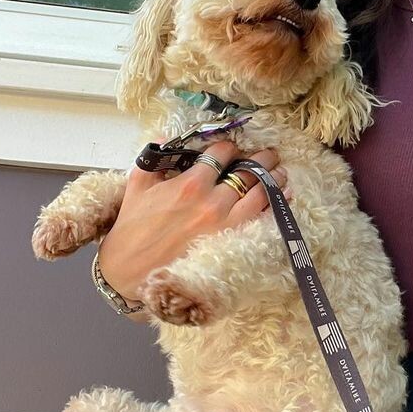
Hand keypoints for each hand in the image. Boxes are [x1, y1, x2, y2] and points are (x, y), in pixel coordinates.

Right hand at [96, 141, 288, 303]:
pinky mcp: (230, 244)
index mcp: (190, 184)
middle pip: (247, 172)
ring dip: (272, 179)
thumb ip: (152, 159)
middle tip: (270, 154)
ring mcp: (225, 224)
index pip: (221, 154)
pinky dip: (275, 206)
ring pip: (259, 194)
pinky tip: (283, 197)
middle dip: (261, 159)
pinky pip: (260, 220)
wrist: (130, 273)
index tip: (233, 149)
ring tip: (280, 172)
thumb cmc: (132, 231)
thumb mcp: (136, 187)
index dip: (229, 148)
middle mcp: (212, 202)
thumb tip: (164, 138)